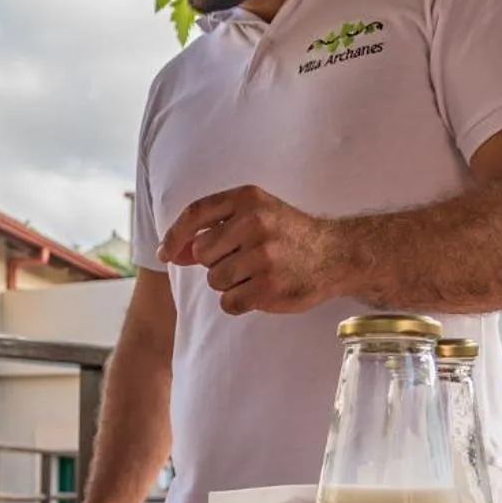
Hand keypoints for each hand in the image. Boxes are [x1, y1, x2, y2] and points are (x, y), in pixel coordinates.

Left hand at [158, 186, 342, 315]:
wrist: (336, 255)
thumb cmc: (289, 235)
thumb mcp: (256, 215)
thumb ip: (213, 230)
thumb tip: (170, 252)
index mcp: (248, 199)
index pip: (195, 214)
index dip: (174, 236)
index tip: (165, 253)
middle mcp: (254, 223)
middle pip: (202, 253)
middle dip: (216, 261)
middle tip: (245, 259)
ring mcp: (262, 256)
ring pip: (215, 280)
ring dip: (230, 283)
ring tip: (257, 273)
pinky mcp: (268, 287)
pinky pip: (228, 303)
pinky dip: (240, 302)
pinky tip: (261, 290)